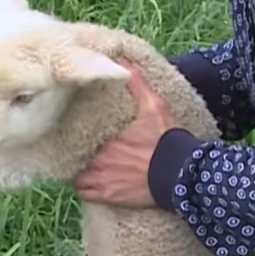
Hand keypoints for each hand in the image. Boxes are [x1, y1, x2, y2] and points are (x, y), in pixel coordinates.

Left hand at [73, 58, 180, 207]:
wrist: (180, 173)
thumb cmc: (166, 139)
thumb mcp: (153, 106)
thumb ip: (136, 83)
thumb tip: (123, 59)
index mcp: (106, 136)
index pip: (78, 134)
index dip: (76, 133)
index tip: (76, 132)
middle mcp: (98, 158)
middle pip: (75, 155)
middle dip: (76, 153)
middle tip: (78, 149)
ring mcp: (101, 179)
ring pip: (76, 177)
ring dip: (78, 172)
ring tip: (82, 168)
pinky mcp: (107, 196)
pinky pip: (84, 194)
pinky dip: (84, 189)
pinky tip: (89, 184)